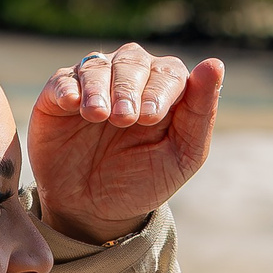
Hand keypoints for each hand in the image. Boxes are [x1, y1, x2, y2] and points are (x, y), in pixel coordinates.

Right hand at [29, 42, 222, 243]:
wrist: (92, 211)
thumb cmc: (142, 181)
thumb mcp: (180, 156)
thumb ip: (200, 113)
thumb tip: (214, 64)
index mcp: (164, 90)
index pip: (169, 71)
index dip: (160, 88)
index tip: (149, 118)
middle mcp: (129, 79)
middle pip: (132, 61)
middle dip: (129, 88)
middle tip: (124, 120)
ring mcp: (93, 85)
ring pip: (97, 65)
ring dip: (99, 88)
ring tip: (98, 116)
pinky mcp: (58, 97)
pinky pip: (62, 80)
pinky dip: (68, 88)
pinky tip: (73, 105)